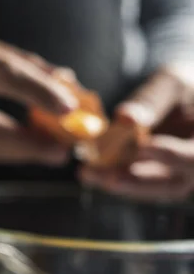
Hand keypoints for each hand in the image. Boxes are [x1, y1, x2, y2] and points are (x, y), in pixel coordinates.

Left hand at [79, 68, 193, 200]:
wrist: (182, 100)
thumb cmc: (182, 87)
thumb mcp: (170, 83)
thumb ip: (151, 100)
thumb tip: (124, 118)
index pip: (193, 157)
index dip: (169, 155)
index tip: (144, 147)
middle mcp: (193, 167)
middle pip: (171, 184)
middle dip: (137, 181)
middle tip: (109, 177)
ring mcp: (175, 177)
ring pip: (150, 190)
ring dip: (118, 184)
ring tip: (90, 175)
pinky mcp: (153, 180)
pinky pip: (135, 184)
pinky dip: (112, 178)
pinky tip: (90, 172)